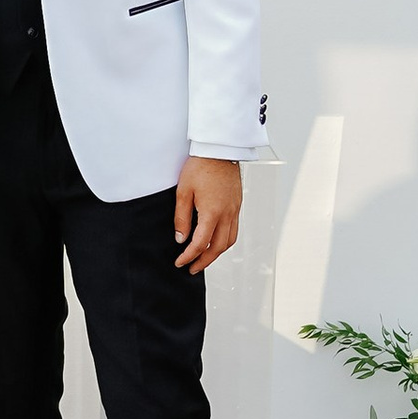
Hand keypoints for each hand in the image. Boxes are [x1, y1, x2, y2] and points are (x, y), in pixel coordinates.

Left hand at [173, 156, 242, 273]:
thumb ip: (181, 217)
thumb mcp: (183, 192)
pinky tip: (215, 241)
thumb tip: (180, 238)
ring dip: (216, 253)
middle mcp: (227, 214)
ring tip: (204, 258)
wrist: (219, 150)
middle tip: (192, 268)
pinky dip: (225, 241)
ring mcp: (235, 210)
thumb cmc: (200, 167)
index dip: (189, 256)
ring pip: (229, 241)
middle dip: (204, 261)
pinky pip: (234, 230)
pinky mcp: (237, 205)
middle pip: (218, 248)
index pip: (200, 243)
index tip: (180, 262)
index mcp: (212, 212)